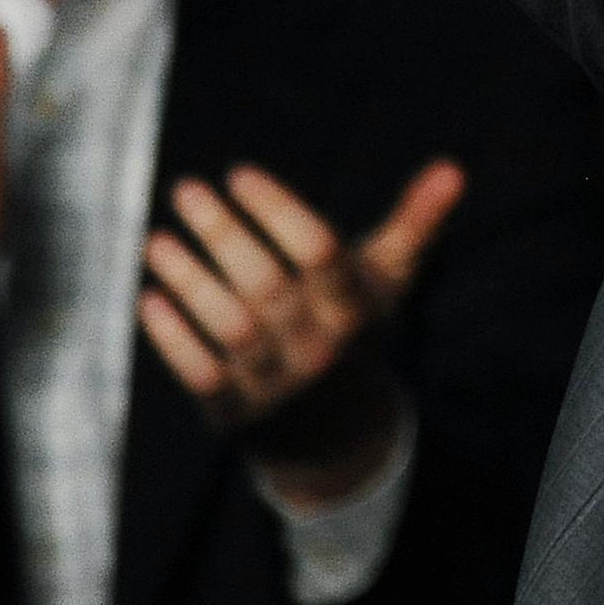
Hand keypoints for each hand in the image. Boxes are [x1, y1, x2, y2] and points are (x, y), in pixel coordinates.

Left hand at [139, 159, 462, 507]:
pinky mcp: (239, 414)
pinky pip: (203, 375)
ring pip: (230, 327)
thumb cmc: (355, 331)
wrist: (337, 436)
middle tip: (187, 188)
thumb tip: (453, 168)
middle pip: (268, 284)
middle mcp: (319, 345)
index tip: (240, 173)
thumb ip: (414, 224)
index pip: (318, 251)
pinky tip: (150, 297)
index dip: (278, 210)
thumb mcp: (385, 282)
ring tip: (157, 239)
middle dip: (224, 233)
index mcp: (354, 307)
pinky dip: (174, 339)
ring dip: (190, 282)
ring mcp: (278, 382)